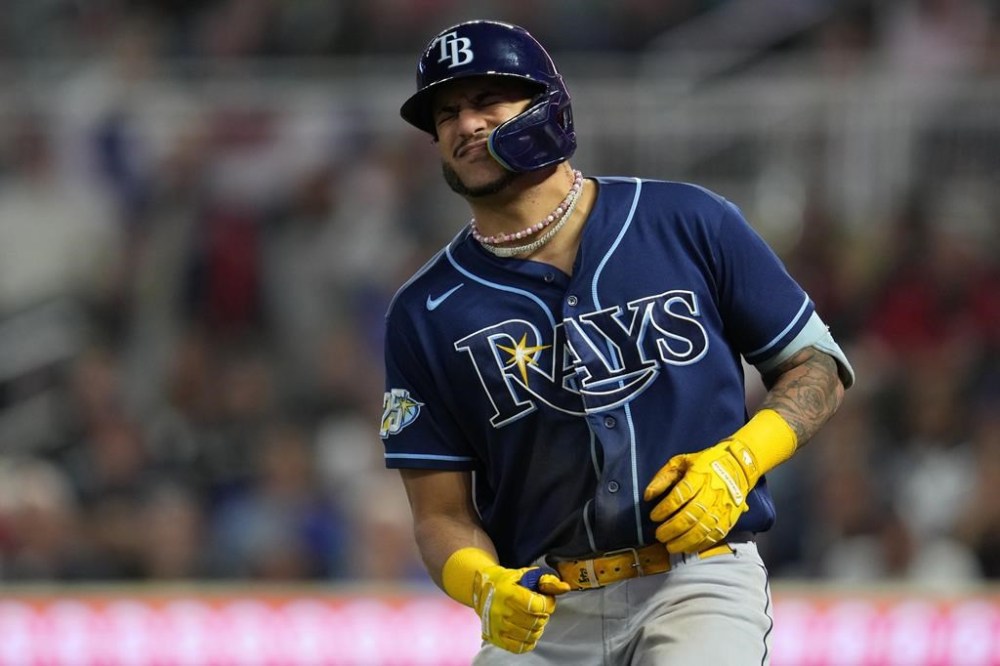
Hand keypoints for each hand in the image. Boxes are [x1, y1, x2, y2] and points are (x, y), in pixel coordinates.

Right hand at [473, 564, 569, 652]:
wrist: (480, 590)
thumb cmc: (506, 581)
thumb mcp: (525, 575)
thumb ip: (547, 581)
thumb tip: (565, 587)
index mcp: (508, 593)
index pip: (538, 606)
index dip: (548, 604)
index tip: (547, 600)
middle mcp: (501, 611)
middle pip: (535, 621)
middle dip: (543, 615)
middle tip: (539, 609)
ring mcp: (497, 626)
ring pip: (530, 634)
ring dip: (538, 627)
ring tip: (534, 619)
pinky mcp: (496, 637)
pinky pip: (519, 647)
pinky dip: (529, 641)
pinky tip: (528, 631)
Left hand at [644, 439, 757, 553]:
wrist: (739, 466)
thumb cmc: (705, 463)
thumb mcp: (681, 461)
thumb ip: (662, 477)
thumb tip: (647, 495)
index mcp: (699, 475)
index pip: (680, 494)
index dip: (665, 508)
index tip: (653, 516)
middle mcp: (712, 492)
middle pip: (691, 515)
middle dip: (672, 529)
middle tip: (659, 535)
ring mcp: (723, 507)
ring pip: (703, 528)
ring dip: (684, 540)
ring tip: (670, 546)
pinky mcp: (730, 518)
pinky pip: (715, 535)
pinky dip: (700, 544)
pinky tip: (687, 548)